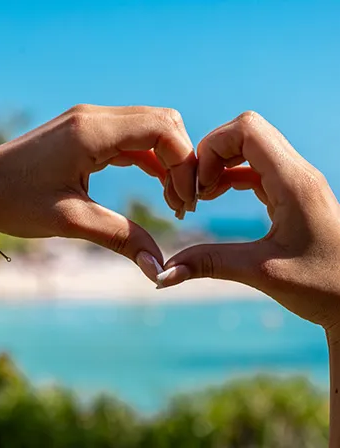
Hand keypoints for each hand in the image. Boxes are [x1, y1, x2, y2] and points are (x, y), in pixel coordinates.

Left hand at [0, 105, 196, 281]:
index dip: (184, 163)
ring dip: (169, 161)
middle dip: (182, 161)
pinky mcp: (88, 134)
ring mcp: (91, 122)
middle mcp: (95, 117)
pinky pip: (132, 140)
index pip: (161, 129)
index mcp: (91, 130)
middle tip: (182, 202)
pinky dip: (151, 160)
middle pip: (162, 123)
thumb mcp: (71, 220)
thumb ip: (121, 238)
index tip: (186, 201)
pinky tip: (158, 185)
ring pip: (150, 129)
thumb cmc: (16, 201)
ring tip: (173, 200)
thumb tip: (158, 269)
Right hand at [159, 111, 339, 334]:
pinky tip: (217, 197)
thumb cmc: (325, 287)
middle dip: (212, 154)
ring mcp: (295, 181)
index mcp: (294, 183)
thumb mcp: (262, 274)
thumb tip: (164, 273)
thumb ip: (210, 264)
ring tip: (203, 196)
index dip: (212, 148)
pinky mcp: (291, 193)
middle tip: (197, 191)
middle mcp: (297, 173)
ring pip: (249, 148)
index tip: (199, 188)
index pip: (247, 130)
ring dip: (220, 164)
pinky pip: (255, 168)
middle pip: (245, 132)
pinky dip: (231, 176)